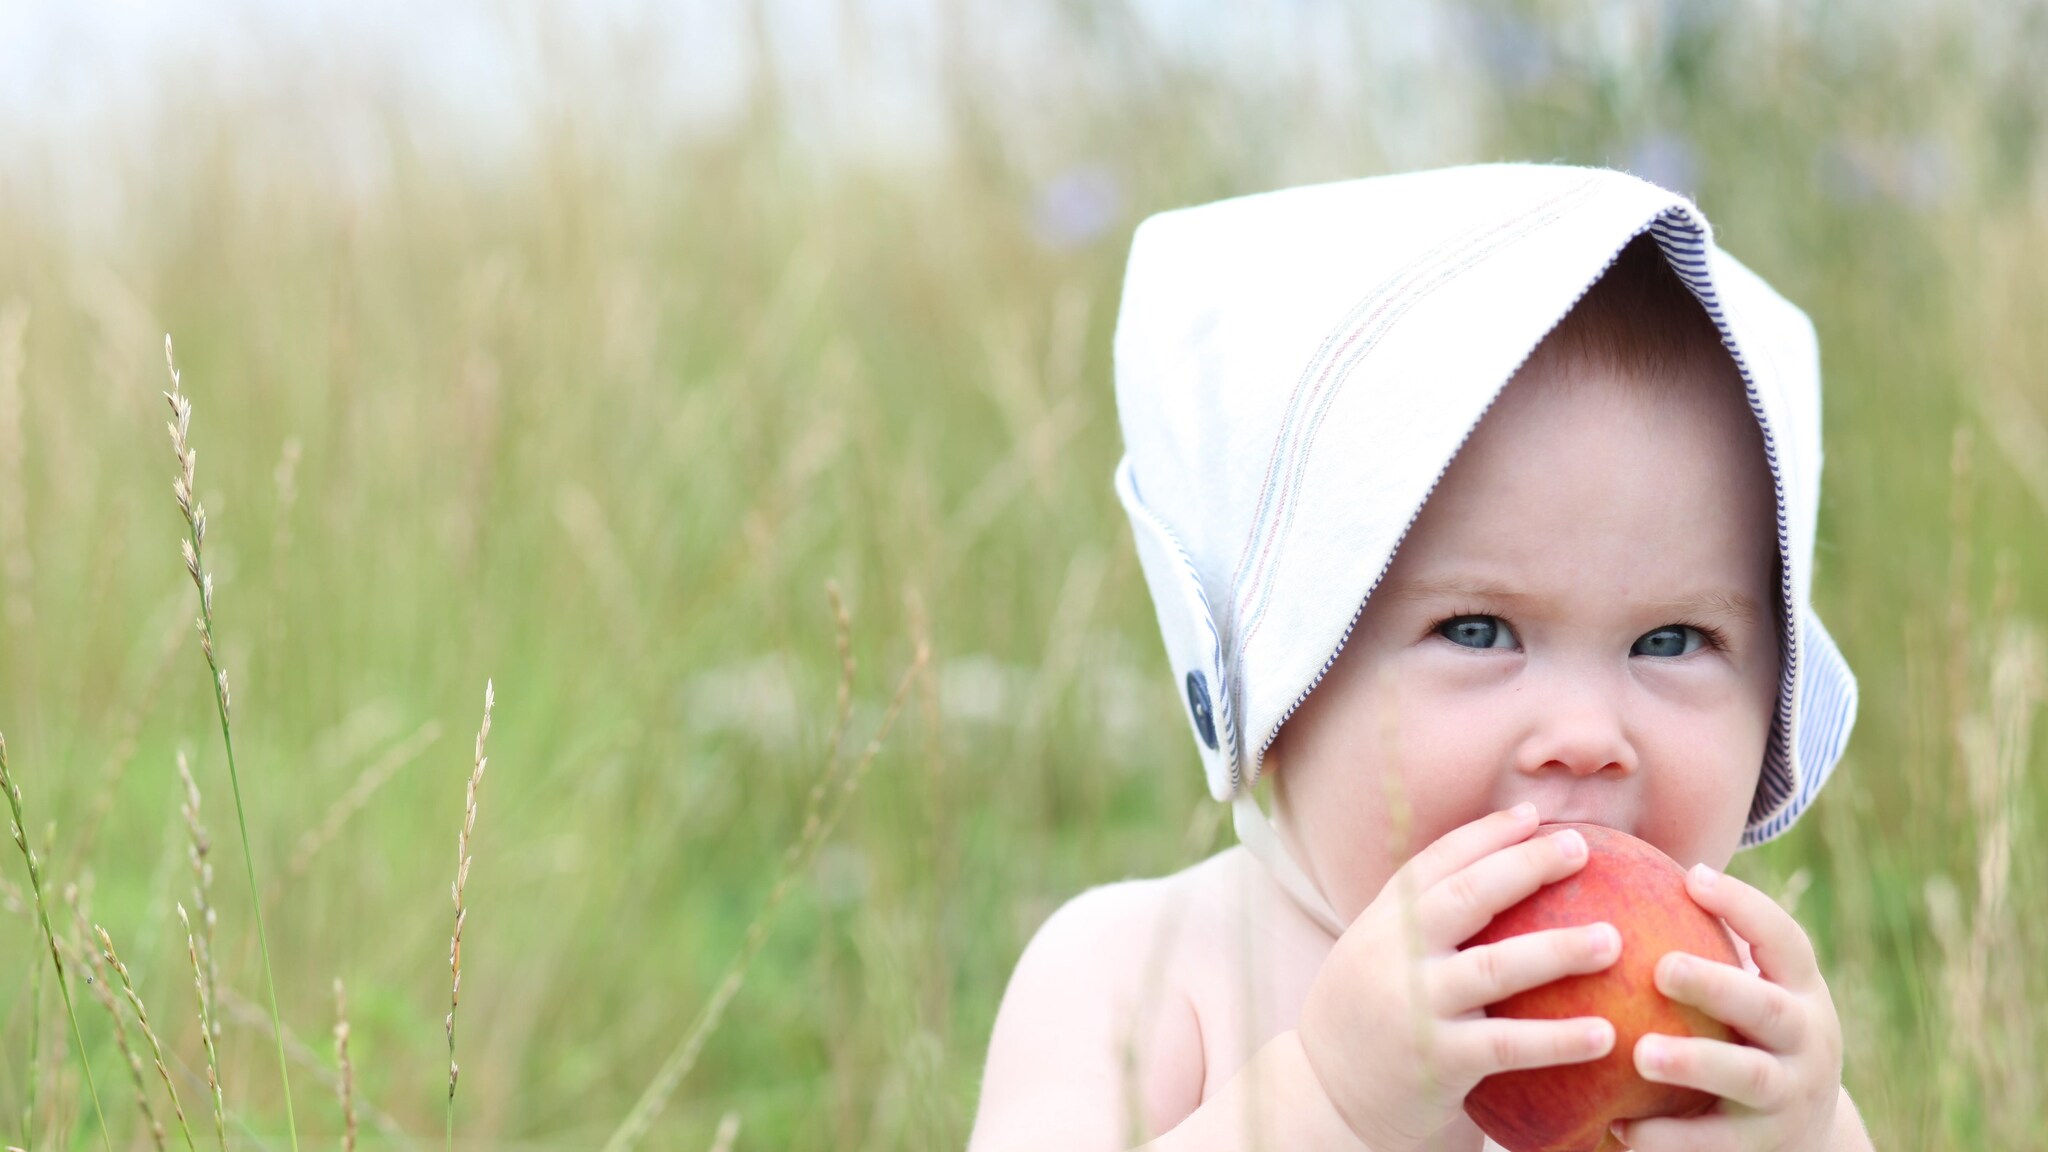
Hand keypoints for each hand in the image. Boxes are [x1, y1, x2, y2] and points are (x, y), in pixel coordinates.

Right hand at [1298, 804, 1622, 1151]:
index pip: (1436, 862)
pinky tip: (1605, 1034)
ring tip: (1613, 940)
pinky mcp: (1438, 1059)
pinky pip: (1509, 1044)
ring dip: (1558, 950)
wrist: (1327, 1096)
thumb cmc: (1370, 1018)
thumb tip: (1497, 880)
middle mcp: (1396, 953)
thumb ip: (1421, 923)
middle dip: (1525, 866)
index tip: (1533, 815)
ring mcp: (1416, 1005)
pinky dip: (1558, 1039)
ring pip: (1495, 966)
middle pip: (1466, 896)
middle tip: (1581, 850)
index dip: (1485, 834)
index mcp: (1385, 921)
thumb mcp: (1376, 956)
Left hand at [1612, 865, 1845, 1150]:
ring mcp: (1790, 1097)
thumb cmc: (1749, 1036)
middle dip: (1718, 986)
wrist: (1807, 1135)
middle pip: (1768, 1008)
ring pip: (1748, 1077)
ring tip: (1642, 1053)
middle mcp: (1807, 1040)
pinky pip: (1715, 1143)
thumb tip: (1609, 875)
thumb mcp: (1751, 992)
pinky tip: (1617, 1129)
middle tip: (1662, 969)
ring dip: (1696, 1063)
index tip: (1691, 875)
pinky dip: (1668, 1138)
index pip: (1784, 940)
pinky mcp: (1763, 1148)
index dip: (1744, 906)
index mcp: (1800, 991)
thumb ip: (1702, 944)